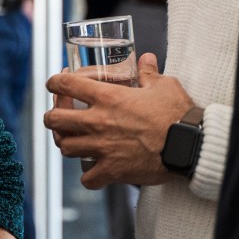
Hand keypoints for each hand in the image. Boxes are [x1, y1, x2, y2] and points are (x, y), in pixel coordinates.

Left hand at [44, 53, 194, 187]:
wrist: (186, 145)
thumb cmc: (175, 112)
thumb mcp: (162, 84)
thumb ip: (148, 71)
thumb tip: (146, 59)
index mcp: (107, 97)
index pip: (67, 85)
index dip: (55, 82)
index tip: (53, 83)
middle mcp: (98, 122)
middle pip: (55, 119)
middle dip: (51, 116)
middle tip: (56, 114)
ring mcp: (103, 148)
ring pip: (66, 147)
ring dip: (66, 142)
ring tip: (70, 139)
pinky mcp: (112, 171)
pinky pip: (87, 179)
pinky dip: (87, 175)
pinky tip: (92, 169)